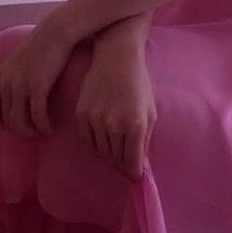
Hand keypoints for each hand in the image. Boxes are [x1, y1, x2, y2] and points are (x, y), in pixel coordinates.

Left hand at [0, 18, 73, 137]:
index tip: (17, 126)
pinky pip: (37, 117)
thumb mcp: (14, 65)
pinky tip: (50, 128)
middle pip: (7, 123)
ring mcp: (19, 85)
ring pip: (20, 124)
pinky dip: (43, 127)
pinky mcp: (37, 86)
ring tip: (42, 132)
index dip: (2, 126)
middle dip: (21, 132)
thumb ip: (8, 82)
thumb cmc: (39, 50)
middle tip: (34, 132)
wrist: (54, 34)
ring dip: (32, 133)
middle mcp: (4, 84)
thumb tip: (11, 105)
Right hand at [75, 41, 155, 179]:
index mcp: (136, 125)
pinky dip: (94, 147)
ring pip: (100, 152)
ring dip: (109, 157)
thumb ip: (145, 140)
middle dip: (122, 165)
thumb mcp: (150, 111)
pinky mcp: (82, 114)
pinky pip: (87, 141)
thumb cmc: (139, 83)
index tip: (134, 175)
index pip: (132, 162)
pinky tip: (102, 145)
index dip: (134, 172)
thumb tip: (140, 165)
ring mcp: (96, 119)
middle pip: (116, 160)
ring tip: (115, 155)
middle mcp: (114, 125)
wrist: (116, 57)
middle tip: (125, 165)